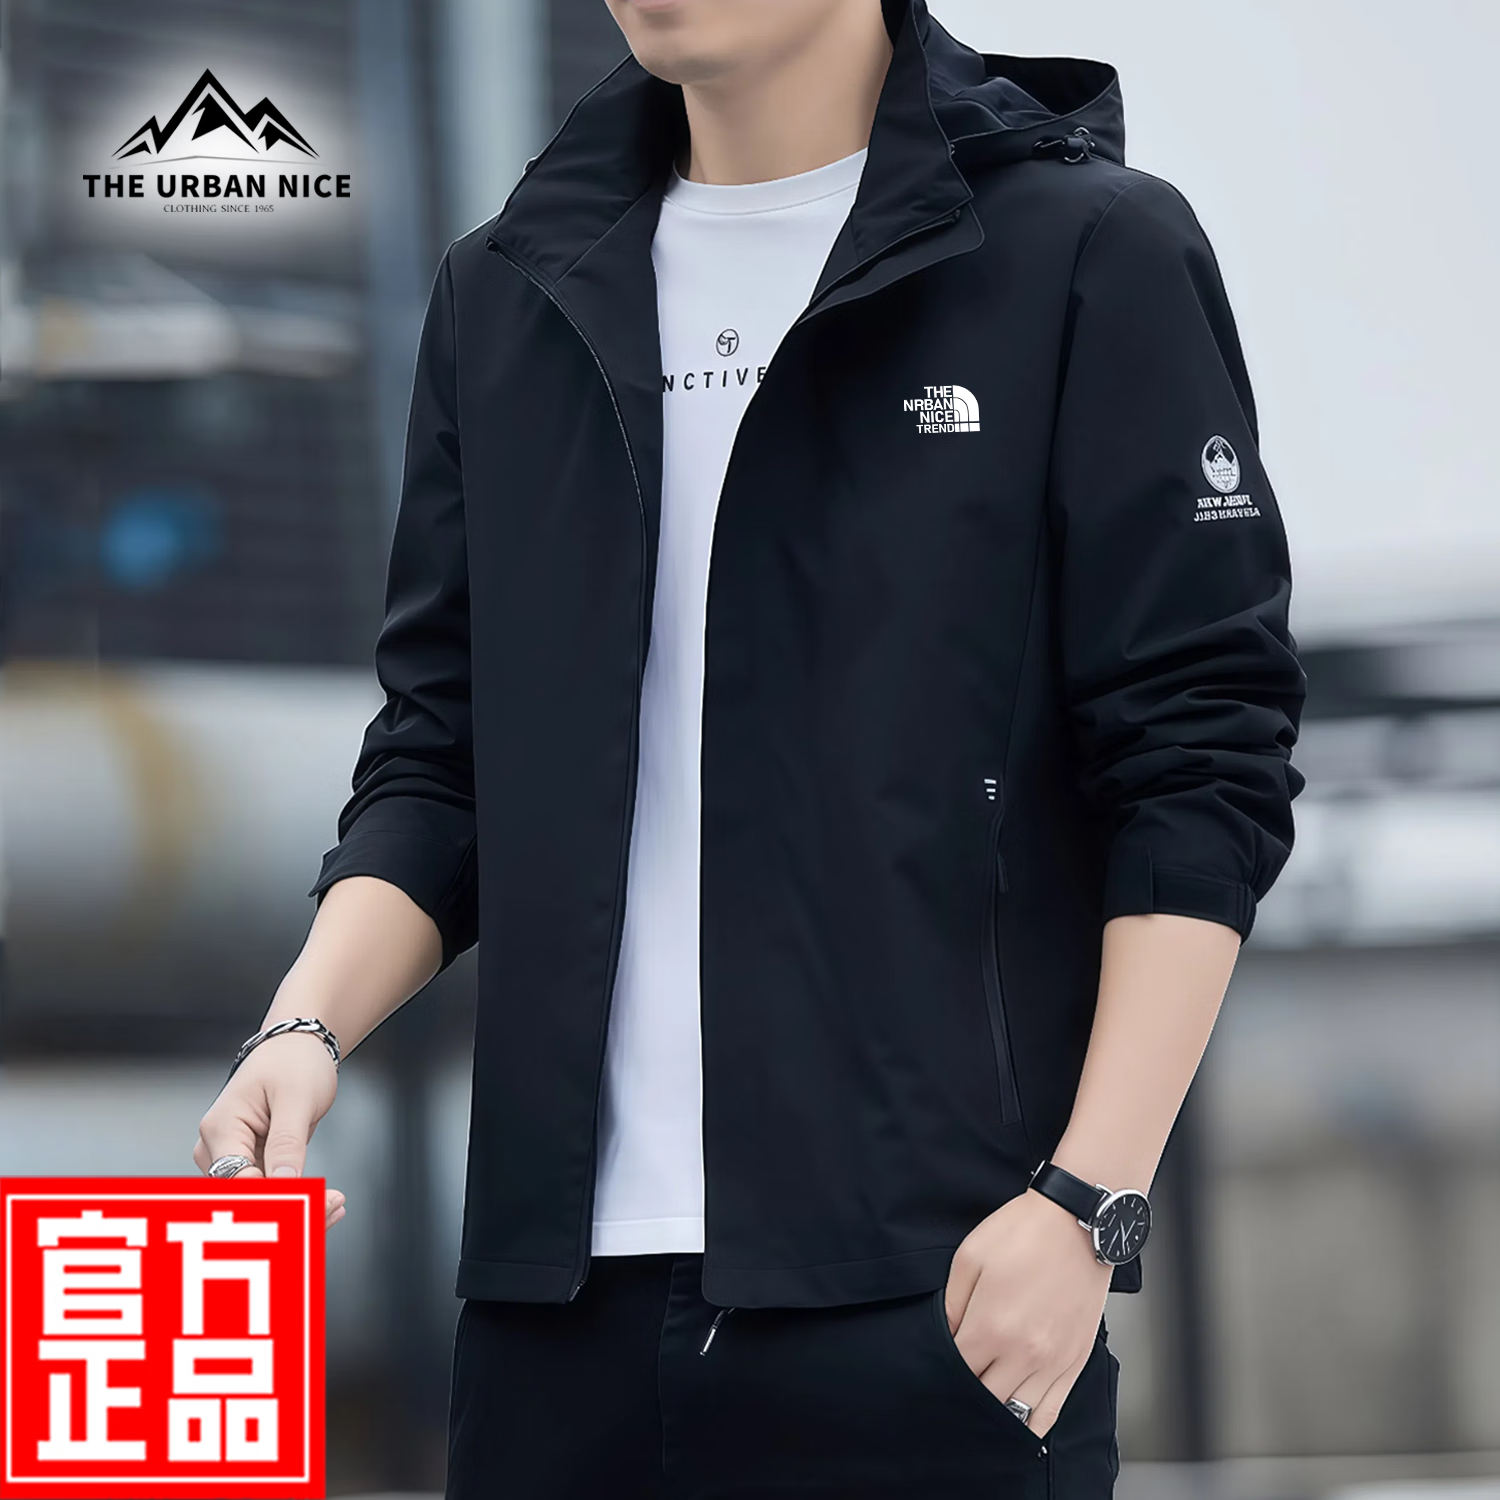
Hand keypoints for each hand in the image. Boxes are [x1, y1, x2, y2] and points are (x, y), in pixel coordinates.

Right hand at [193, 1033, 346, 1228]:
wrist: (297, 1045)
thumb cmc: (295, 1061)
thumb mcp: (297, 1099)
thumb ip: (287, 1142)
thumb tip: (284, 1184)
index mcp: (220, 1129)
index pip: (239, 1181)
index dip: (274, 1198)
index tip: (314, 1206)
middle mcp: (215, 1148)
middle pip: (244, 1196)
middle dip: (287, 1209)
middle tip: (334, 1207)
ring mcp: (231, 1157)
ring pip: (256, 1200)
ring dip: (295, 1209)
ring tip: (336, 1206)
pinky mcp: (251, 1162)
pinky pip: (269, 1191)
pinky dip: (297, 1199)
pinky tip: (329, 1203)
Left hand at [942, 1186, 1111, 1437]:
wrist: (1075, 1222)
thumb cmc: (1022, 1234)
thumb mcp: (969, 1258)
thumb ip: (951, 1304)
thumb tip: (945, 1337)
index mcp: (991, 1327)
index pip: (958, 1370)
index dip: (943, 1369)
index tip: (937, 1365)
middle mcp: (1023, 1353)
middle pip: (985, 1398)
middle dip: (967, 1393)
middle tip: (959, 1385)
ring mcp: (1053, 1362)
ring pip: (1018, 1414)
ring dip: (998, 1412)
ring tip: (986, 1403)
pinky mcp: (1076, 1361)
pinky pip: (1052, 1412)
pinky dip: (1033, 1425)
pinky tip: (1019, 1422)